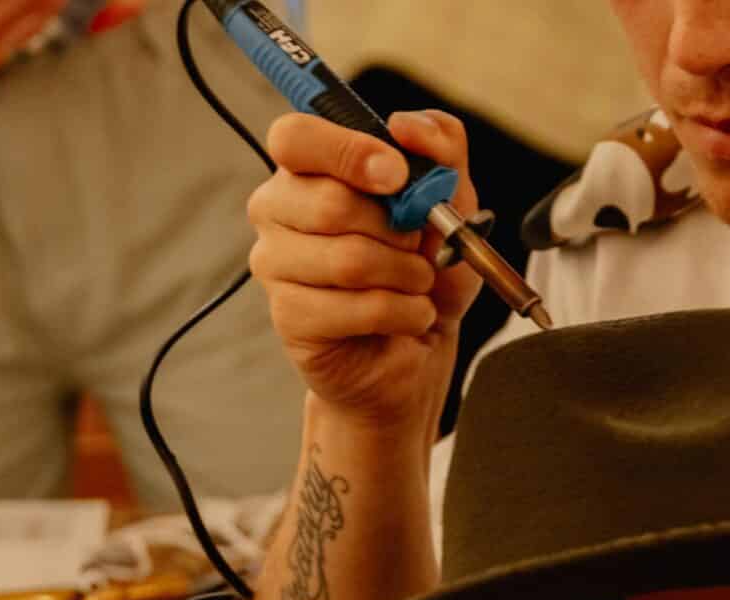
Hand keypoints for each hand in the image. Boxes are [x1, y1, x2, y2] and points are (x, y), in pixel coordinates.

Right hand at [249, 110, 484, 429]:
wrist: (422, 345)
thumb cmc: (424, 267)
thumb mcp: (454, 201)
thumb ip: (441, 149)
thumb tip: (406, 125)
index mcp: (309, 168)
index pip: (294, 137)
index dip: (349, 152)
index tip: (396, 176)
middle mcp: (278, 209)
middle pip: (331, 203)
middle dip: (397, 231)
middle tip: (414, 246)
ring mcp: (275, 264)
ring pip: (349, 259)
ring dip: (407, 275)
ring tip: (415, 284)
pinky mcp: (290, 317)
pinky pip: (359, 307)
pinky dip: (404, 312)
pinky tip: (406, 316)